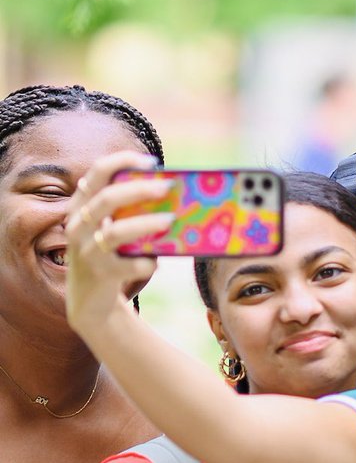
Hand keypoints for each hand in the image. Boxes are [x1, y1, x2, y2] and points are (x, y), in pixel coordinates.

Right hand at [64, 151, 169, 334]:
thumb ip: (125, 211)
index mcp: (80, 207)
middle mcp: (78, 225)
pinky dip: (146, 263)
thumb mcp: (109, 229)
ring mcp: (87, 251)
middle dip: (138, 190)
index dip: (121, 162)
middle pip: (106, 199)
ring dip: (145, 225)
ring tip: (170, 220)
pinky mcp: (100, 274)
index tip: (151, 161)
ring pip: (115, 232)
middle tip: (167, 187)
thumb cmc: (109, 256)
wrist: (90, 301)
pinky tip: (157, 263)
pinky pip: (128, 266)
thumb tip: (167, 192)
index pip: (95, 174)